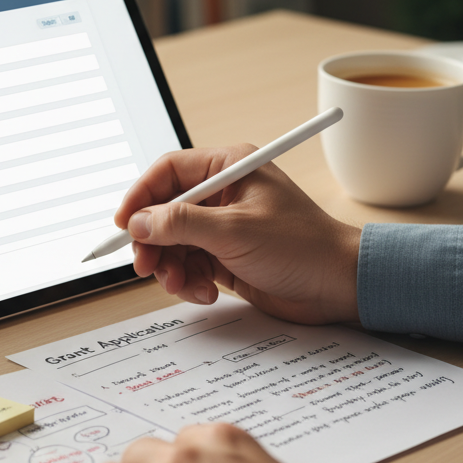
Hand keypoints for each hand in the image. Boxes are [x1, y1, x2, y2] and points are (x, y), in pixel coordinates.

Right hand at [115, 146, 360, 323]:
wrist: (339, 286)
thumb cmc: (302, 247)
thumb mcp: (234, 231)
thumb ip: (181, 224)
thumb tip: (138, 222)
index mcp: (229, 168)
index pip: (168, 173)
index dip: (140, 197)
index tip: (123, 225)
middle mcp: (223, 195)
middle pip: (164, 212)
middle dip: (153, 242)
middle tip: (146, 266)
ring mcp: (223, 227)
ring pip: (173, 243)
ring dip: (171, 267)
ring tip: (183, 286)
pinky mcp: (225, 256)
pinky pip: (189, 265)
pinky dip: (189, 282)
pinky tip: (206, 293)